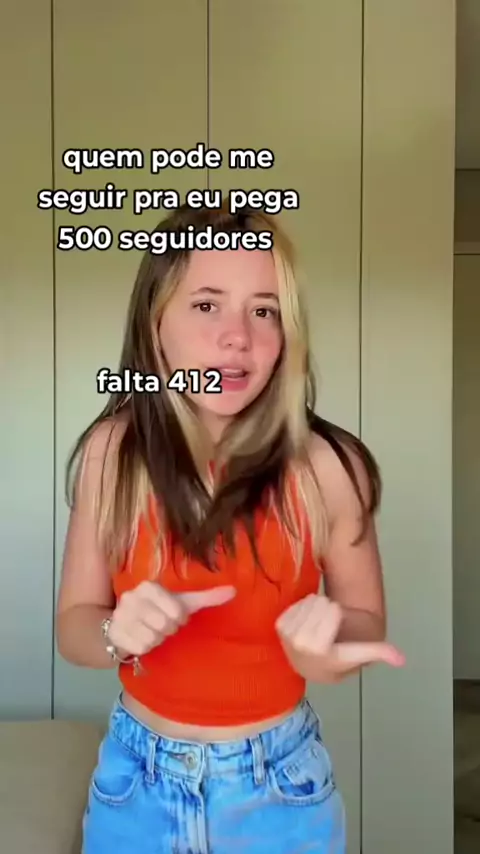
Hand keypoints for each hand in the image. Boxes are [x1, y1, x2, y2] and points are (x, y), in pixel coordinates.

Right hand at [108, 581, 235, 656]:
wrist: (124, 623)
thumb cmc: (159, 610)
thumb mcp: (182, 602)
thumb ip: (207, 597)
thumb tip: (235, 590)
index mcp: (149, 586)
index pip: (176, 611)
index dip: (178, 618)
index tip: (173, 615)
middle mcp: (132, 597)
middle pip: (164, 625)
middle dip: (167, 630)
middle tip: (162, 625)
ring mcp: (120, 615)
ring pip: (152, 638)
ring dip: (156, 639)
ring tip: (151, 631)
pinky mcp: (114, 632)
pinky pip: (140, 648)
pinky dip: (144, 647)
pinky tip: (140, 638)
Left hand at [275, 594, 404, 682]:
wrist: (309, 666)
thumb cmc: (335, 659)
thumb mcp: (356, 656)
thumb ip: (378, 653)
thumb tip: (402, 659)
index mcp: (321, 650)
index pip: (333, 609)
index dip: (339, 615)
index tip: (336, 634)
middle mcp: (300, 643)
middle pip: (323, 602)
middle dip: (329, 611)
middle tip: (327, 629)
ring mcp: (287, 634)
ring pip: (311, 600)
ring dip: (317, 609)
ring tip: (318, 627)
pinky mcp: (279, 625)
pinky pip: (300, 602)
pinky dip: (305, 609)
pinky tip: (306, 625)